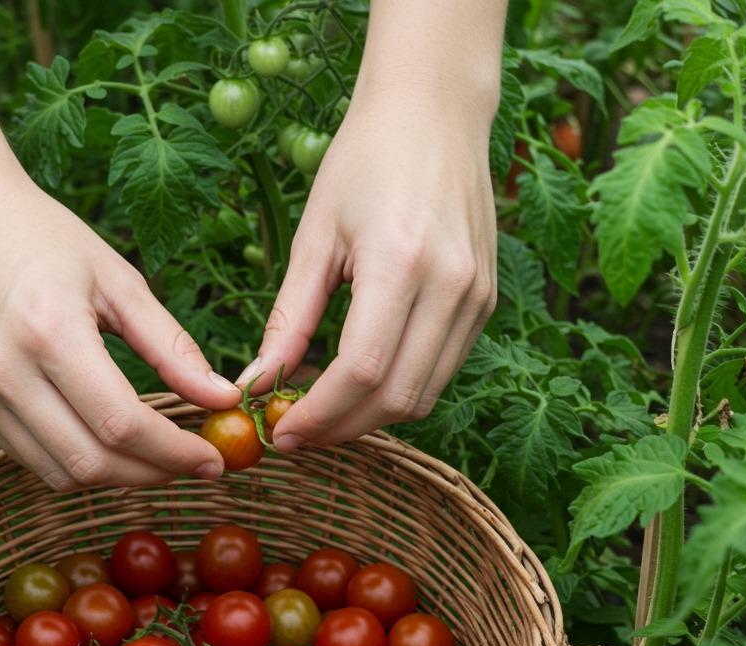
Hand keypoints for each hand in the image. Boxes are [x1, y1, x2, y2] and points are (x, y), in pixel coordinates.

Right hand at [0, 166, 240, 488]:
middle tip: (191, 462)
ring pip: (59, 474)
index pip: (121, 424)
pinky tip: (106, 441)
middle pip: (91, 462)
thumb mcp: (117, 280)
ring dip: (116, 477)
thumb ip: (171, 346)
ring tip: (154, 456)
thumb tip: (223, 397)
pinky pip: (30, 458)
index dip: (174, 453)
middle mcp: (4, 372)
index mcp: (49, 332)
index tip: (213, 459)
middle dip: (152, 474)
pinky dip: (76, 463)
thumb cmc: (41, 235)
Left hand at [240, 91, 496, 451]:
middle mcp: (452, 286)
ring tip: (325, 409)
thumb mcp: (313, 237)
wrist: (435, 113)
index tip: (284, 432)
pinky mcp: (486, 302)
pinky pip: (442, 370)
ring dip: (371, 416)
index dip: (321, 414)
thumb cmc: (364, 163)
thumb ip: (288, 318)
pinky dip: (400, 389)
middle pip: (397, 397)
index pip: (362, 370)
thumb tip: (259, 382)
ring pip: (425, 395)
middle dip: (343, 427)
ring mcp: (477, 297)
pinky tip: (362, 380)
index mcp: (401, 262)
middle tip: (299, 430)